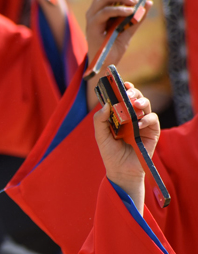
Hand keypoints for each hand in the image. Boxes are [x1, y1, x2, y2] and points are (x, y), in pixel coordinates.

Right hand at [85, 0, 152, 93]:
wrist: (105, 65)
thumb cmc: (113, 49)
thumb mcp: (128, 30)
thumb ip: (137, 17)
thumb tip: (148, 2)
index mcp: (99, 10)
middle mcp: (93, 12)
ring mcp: (91, 18)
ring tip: (135, 2)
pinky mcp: (92, 26)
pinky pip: (105, 12)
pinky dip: (119, 9)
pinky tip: (130, 11)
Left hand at [93, 82, 158, 213]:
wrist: (121, 171)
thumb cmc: (110, 153)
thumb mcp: (100, 136)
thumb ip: (100, 120)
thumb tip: (105, 105)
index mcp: (119, 115)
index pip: (122, 98)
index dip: (123, 89)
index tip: (120, 83)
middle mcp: (132, 117)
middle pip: (136, 98)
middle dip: (133, 93)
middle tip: (128, 92)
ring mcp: (143, 123)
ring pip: (146, 106)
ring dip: (141, 102)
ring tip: (135, 104)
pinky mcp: (152, 132)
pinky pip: (153, 120)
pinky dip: (147, 118)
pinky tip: (139, 123)